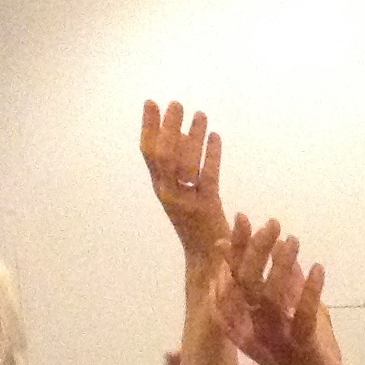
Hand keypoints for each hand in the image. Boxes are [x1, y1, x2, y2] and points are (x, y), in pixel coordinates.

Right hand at [139, 100, 229, 258]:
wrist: (208, 261)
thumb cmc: (197, 225)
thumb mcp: (182, 194)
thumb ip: (180, 167)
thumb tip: (180, 132)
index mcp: (161, 188)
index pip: (148, 153)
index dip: (148, 127)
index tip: (151, 103)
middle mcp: (169, 194)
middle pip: (163, 155)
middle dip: (168, 127)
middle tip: (176, 103)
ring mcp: (187, 202)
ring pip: (185, 165)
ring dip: (193, 137)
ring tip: (201, 115)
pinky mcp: (207, 210)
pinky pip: (209, 178)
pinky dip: (212, 156)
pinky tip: (216, 137)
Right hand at [209, 217, 345, 364]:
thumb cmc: (302, 353)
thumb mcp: (288, 314)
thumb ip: (282, 283)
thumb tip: (277, 246)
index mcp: (242, 324)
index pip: (231, 279)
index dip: (234, 249)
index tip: (241, 219)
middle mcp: (252, 332)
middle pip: (245, 284)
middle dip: (255, 248)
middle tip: (271, 222)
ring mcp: (276, 341)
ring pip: (270, 298)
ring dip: (282, 264)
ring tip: (294, 240)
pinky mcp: (301, 350)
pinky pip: (303, 317)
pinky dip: (311, 289)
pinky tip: (318, 267)